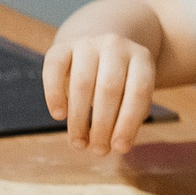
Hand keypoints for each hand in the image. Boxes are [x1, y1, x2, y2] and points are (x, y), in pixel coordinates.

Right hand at [40, 32, 156, 152]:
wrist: (98, 46)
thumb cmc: (122, 80)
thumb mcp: (135, 90)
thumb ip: (131, 113)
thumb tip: (119, 144)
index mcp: (140, 57)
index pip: (138, 90)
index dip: (129, 121)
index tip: (120, 148)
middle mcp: (115, 46)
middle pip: (109, 88)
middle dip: (103, 125)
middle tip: (99, 151)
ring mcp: (88, 43)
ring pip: (81, 83)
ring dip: (79, 119)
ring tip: (79, 144)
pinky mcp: (61, 46)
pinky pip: (54, 69)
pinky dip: (54, 94)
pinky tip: (59, 116)